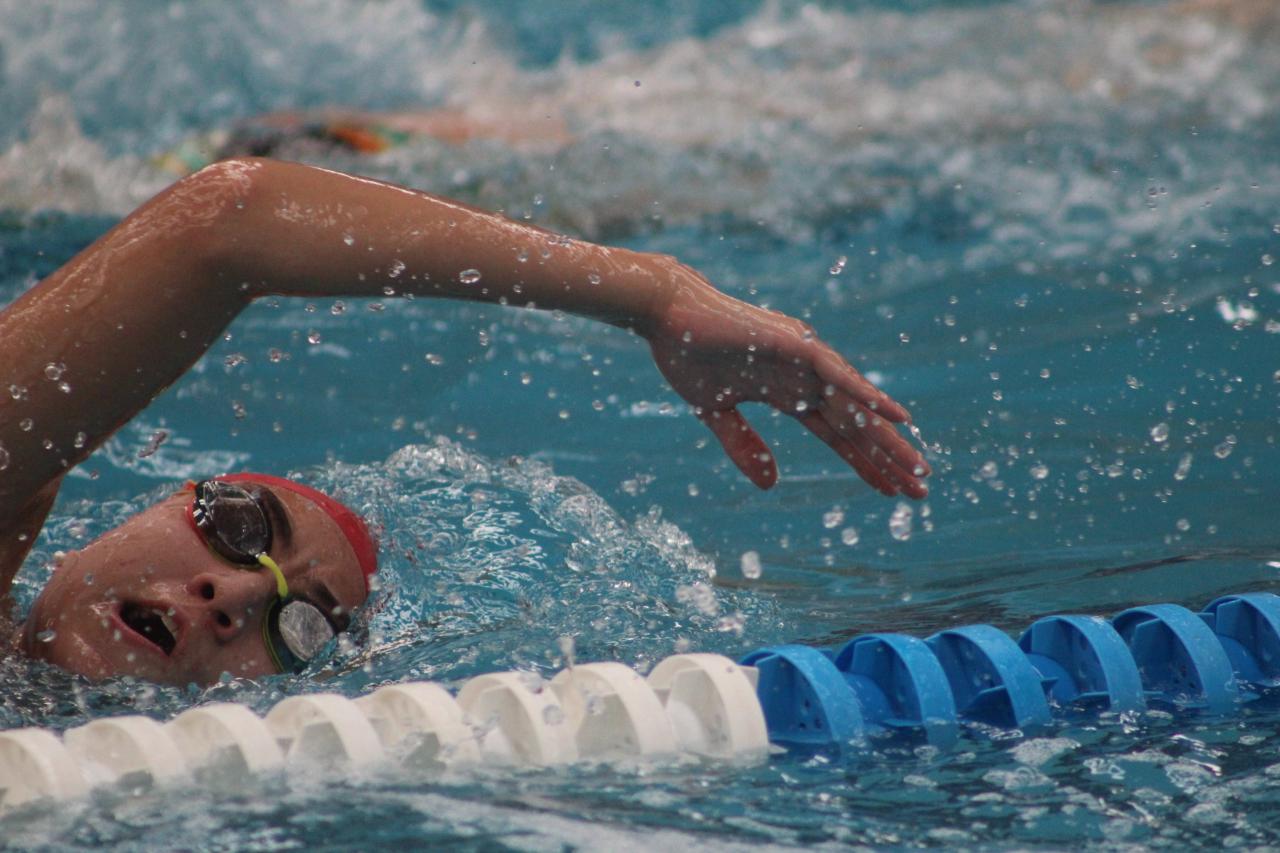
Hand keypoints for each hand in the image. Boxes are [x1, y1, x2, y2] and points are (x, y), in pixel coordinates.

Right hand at [644, 263, 929, 496]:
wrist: (665, 313)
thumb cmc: (685, 354)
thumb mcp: (715, 413)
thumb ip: (743, 445)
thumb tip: (771, 485)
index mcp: (787, 392)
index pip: (836, 434)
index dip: (863, 463)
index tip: (889, 491)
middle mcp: (805, 375)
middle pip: (855, 424)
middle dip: (887, 458)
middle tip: (920, 491)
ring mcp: (803, 357)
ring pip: (855, 404)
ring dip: (888, 437)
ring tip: (918, 469)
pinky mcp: (794, 343)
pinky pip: (838, 373)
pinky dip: (866, 395)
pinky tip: (897, 418)